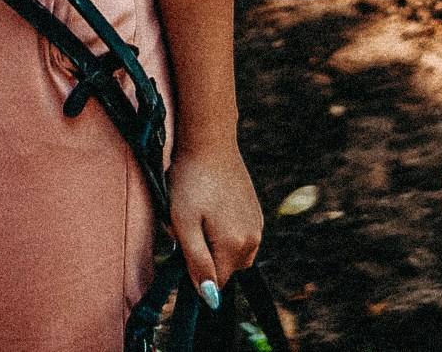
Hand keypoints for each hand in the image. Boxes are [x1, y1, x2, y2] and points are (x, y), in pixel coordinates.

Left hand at [167, 143, 262, 308]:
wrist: (209, 142)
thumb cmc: (190, 182)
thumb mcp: (183, 224)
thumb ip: (197, 263)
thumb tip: (211, 299)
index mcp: (235, 245)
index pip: (216, 284)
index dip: (195, 271)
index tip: (183, 246)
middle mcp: (253, 238)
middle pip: (227, 270)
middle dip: (207, 258)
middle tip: (189, 227)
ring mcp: (257, 224)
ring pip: (234, 254)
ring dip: (217, 245)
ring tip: (201, 216)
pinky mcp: (256, 212)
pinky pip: (240, 237)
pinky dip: (226, 232)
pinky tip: (212, 207)